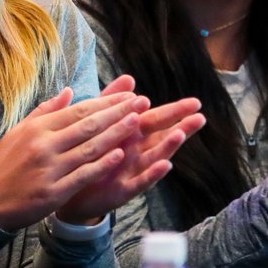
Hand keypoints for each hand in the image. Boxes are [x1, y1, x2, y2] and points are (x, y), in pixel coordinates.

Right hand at [0, 77, 146, 231]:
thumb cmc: (5, 165)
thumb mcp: (18, 132)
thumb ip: (45, 111)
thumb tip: (68, 91)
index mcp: (37, 128)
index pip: (78, 110)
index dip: (106, 102)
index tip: (128, 96)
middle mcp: (44, 145)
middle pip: (88, 125)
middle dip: (117, 113)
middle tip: (141, 103)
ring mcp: (49, 169)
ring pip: (89, 148)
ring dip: (116, 135)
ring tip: (137, 123)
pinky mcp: (53, 192)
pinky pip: (83, 175)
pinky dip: (102, 164)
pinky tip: (119, 155)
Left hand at [57, 87, 204, 223]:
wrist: (67, 186)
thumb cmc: (86, 152)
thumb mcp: (97, 123)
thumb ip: (112, 101)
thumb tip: (129, 78)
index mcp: (131, 133)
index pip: (156, 119)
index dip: (175, 111)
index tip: (196, 103)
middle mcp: (137, 152)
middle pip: (163, 137)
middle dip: (182, 126)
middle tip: (200, 117)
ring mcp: (132, 171)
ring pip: (154, 157)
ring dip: (168, 146)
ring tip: (180, 134)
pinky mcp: (123, 189)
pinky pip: (140, 181)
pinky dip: (153, 174)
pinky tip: (165, 165)